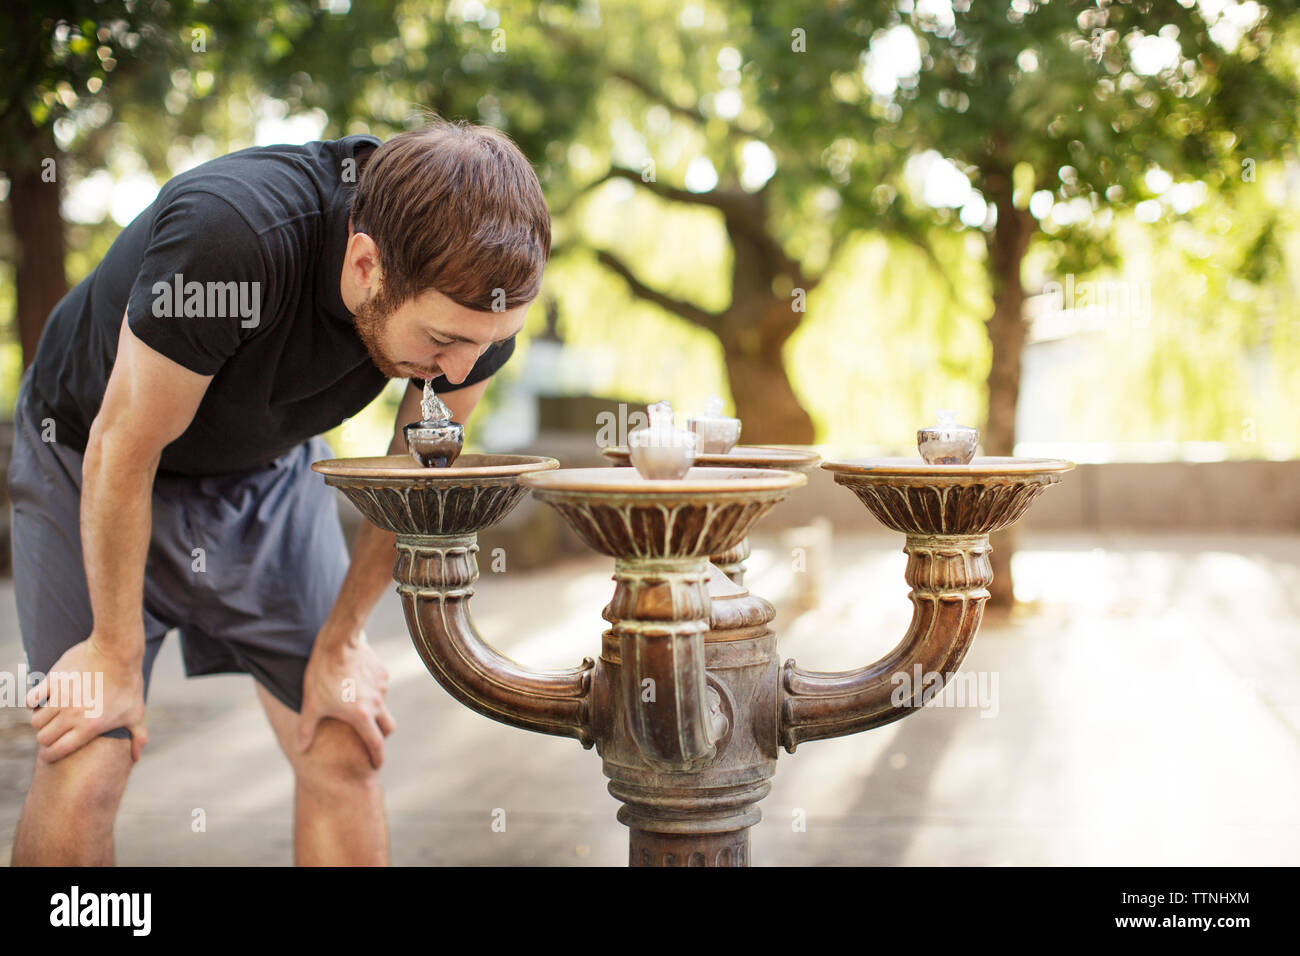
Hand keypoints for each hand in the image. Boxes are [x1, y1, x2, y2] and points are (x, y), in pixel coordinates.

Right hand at [27, 633, 147, 762]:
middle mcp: (72, 715)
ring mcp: (61, 697)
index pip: (57, 751)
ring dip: (41, 721)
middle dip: (46, 739)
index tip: (51, 752)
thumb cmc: (128, 683)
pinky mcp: (53, 681)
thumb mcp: (137, 712)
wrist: (117, 651)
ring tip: (52, 717)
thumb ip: (138, 737)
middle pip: (43, 738)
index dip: (51, 755)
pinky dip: (32, 703)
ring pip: (35, 721)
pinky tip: (43, 701)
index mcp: (90, 727)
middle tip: (54, 732)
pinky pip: (31, 699)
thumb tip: (136, 758)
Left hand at [297, 631, 395, 768]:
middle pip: (388, 727)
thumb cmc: (322, 675)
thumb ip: (306, 729)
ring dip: (374, 708)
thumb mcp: (311, 704)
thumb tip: (300, 749)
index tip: (376, 766)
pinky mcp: (382, 672)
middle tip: (373, 739)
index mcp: (361, 716)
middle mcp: (377, 704)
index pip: (375, 744)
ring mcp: (382, 687)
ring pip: (382, 704)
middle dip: (382, 736)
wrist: (339, 642)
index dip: (376, 758)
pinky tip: (356, 682)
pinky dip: (372, 690)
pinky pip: (380, 686)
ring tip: (355, 702)